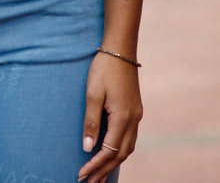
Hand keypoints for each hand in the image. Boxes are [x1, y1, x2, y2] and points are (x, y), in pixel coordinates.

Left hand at [78, 53, 141, 180]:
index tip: (82, 175)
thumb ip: (90, 122)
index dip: (96, 165)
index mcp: (123, 118)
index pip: (109, 151)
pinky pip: (129, 138)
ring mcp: (137, 116)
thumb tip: (87, 148)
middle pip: (121, 155)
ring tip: (99, 174)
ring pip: (128, 148)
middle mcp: (134, 120)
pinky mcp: (135, 111)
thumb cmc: (103, 69)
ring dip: (113, 162)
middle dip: (105, 170)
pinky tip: (111, 154)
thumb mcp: (92, 94)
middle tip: (89, 182)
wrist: (120, 50)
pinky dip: (120, 151)